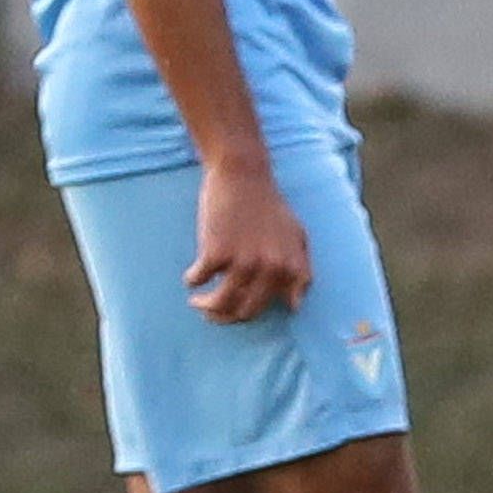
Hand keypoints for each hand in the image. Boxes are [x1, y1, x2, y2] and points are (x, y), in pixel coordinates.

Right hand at [187, 155, 310, 322]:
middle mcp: (271, 269)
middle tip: (211, 311)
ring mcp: (244, 262)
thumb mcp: (297, 236)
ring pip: (220, 304)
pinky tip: (192, 275)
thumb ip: (300, 270)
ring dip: (205, 307)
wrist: (244, 175)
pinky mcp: (216, 252)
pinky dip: (192, 279)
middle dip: (225, 316)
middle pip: (244, 311)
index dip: (251, 311)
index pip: (270, 307)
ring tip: (196, 301)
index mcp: (291, 268)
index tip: (237, 308)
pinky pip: (198, 279)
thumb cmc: (269, 205)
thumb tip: (295, 306)